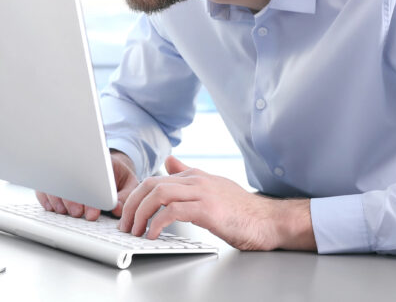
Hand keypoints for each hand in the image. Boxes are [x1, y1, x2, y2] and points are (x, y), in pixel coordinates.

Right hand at [36, 150, 138, 219]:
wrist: (108, 165)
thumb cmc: (119, 176)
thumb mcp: (130, 184)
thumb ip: (125, 197)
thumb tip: (116, 209)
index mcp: (102, 162)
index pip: (93, 176)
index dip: (92, 198)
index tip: (93, 213)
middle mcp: (81, 163)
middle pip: (70, 177)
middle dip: (72, 199)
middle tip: (77, 213)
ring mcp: (67, 169)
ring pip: (55, 181)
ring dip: (57, 199)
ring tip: (65, 212)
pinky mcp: (56, 177)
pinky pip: (45, 185)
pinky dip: (46, 197)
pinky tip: (52, 207)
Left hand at [118, 156, 315, 250]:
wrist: (269, 221)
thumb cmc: (243, 210)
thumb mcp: (212, 187)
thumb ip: (189, 174)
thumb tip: (169, 161)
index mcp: (195, 176)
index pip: (156, 180)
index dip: (137, 197)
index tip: (129, 214)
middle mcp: (197, 180)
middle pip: (152, 184)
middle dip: (132, 204)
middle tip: (125, 224)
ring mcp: (203, 193)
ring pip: (159, 193)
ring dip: (141, 213)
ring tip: (135, 230)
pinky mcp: (208, 209)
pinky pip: (174, 211)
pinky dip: (158, 223)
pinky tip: (153, 234)